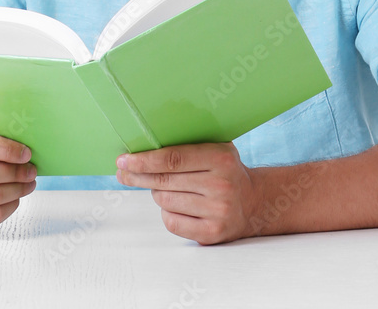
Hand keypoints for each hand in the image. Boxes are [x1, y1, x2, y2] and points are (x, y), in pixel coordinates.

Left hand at [115, 142, 260, 244]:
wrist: (254, 202)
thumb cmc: (225, 171)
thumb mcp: (215, 148)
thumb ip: (187, 144)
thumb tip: (142, 147)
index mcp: (220, 158)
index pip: (173, 159)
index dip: (144, 160)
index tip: (123, 160)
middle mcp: (221, 185)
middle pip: (164, 181)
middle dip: (138, 176)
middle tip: (123, 173)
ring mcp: (218, 211)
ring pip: (165, 201)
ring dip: (158, 193)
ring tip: (165, 187)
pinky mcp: (212, 233)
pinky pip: (172, 222)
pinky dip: (167, 213)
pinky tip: (176, 205)